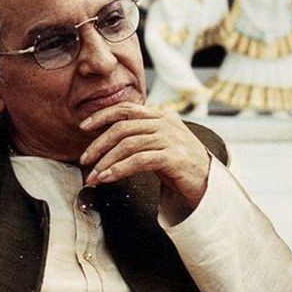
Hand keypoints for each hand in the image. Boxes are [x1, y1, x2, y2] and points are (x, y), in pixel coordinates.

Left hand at [79, 102, 211, 208]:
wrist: (208, 182)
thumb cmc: (178, 164)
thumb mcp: (158, 143)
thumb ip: (138, 135)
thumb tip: (104, 141)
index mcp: (160, 116)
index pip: (126, 108)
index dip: (102, 115)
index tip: (84, 126)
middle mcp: (165, 123)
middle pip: (122, 128)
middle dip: (98, 145)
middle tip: (84, 160)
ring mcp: (170, 139)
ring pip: (128, 145)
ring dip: (106, 162)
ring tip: (93, 177)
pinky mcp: (173, 157)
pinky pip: (139, 161)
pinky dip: (119, 169)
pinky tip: (107, 178)